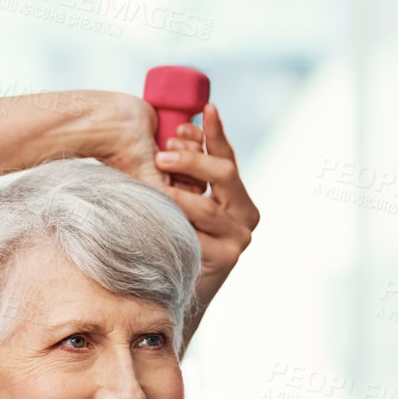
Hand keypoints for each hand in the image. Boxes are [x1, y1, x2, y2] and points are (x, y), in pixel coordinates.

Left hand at [152, 101, 258, 304]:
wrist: (179, 290)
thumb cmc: (177, 240)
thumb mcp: (183, 204)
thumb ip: (186, 176)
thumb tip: (178, 131)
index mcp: (239, 197)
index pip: (228, 157)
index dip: (216, 133)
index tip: (205, 108)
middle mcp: (246, 215)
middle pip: (223, 174)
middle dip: (192, 159)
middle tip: (161, 152)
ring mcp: (238, 238)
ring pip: (205, 206)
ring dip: (175, 192)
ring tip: (151, 186)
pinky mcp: (225, 259)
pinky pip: (193, 234)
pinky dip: (172, 222)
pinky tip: (153, 215)